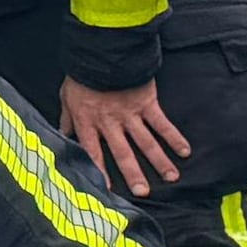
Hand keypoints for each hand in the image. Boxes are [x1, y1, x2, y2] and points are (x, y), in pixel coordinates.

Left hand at [59, 75, 193, 196]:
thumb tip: (62, 136)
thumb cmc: (82, 75)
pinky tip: (185, 151)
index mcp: (89, 123)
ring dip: (160, 161)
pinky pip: (162, 123)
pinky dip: (174, 137)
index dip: (99, 171)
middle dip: (134, 174)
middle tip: (144, 193)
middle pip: (123, 153)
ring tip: (171, 178)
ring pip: (146, 142)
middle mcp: (110, 123)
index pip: (93, 153)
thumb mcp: (67, 97)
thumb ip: (67, 119)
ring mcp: (130, 114)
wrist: (103, 53)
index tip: (107, 190)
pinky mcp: (147, 103)